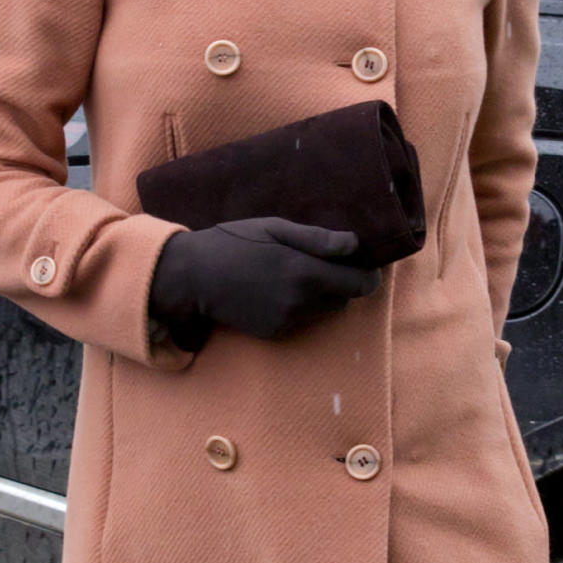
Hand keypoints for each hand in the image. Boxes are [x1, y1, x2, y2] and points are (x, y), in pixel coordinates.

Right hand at [150, 217, 381, 340]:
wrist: (193, 277)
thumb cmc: (235, 242)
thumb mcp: (275, 228)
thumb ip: (318, 239)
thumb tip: (355, 245)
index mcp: (304, 273)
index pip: (360, 285)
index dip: (368, 274)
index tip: (362, 262)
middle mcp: (300, 303)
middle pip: (344, 299)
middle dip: (341, 283)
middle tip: (320, 262)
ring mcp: (287, 322)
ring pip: (324, 311)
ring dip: (320, 295)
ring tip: (293, 273)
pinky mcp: (274, 333)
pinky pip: (302, 320)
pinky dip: (299, 306)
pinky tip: (275, 289)